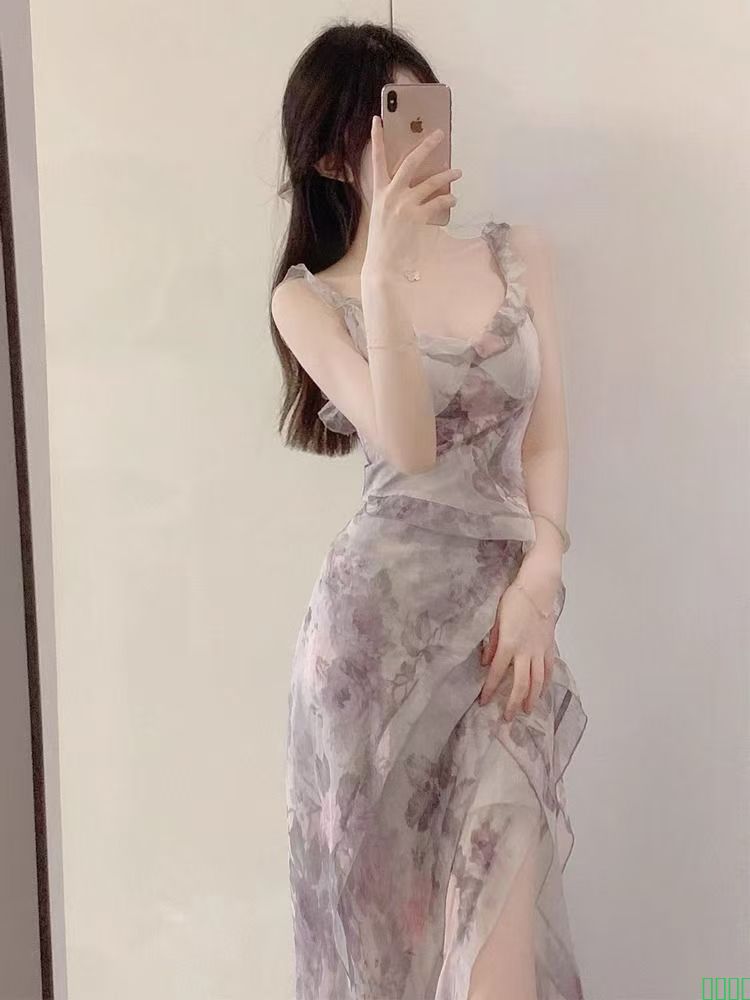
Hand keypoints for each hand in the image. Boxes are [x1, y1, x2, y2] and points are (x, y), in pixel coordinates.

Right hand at [364, 115, 461, 277]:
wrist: (381, 263)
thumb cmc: (382, 239)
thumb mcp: (381, 213)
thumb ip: (392, 196)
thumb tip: (412, 185)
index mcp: (379, 191)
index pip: (376, 160)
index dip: (377, 139)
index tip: (378, 120)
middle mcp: (390, 194)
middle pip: (410, 162)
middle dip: (426, 146)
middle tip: (440, 134)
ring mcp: (403, 205)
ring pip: (430, 182)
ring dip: (447, 175)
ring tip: (458, 171)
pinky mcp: (415, 218)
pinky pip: (437, 203)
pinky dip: (447, 199)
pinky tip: (454, 199)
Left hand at [478, 579, 558, 719]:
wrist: (538, 588)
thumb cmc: (514, 600)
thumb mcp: (496, 619)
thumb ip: (491, 642)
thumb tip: (485, 662)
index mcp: (509, 644)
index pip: (498, 672)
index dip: (490, 689)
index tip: (484, 701)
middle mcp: (525, 651)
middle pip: (521, 684)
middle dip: (513, 702)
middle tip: (507, 717)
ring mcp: (539, 650)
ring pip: (538, 681)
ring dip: (532, 698)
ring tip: (526, 710)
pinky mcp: (549, 646)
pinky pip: (548, 669)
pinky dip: (545, 683)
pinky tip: (542, 691)